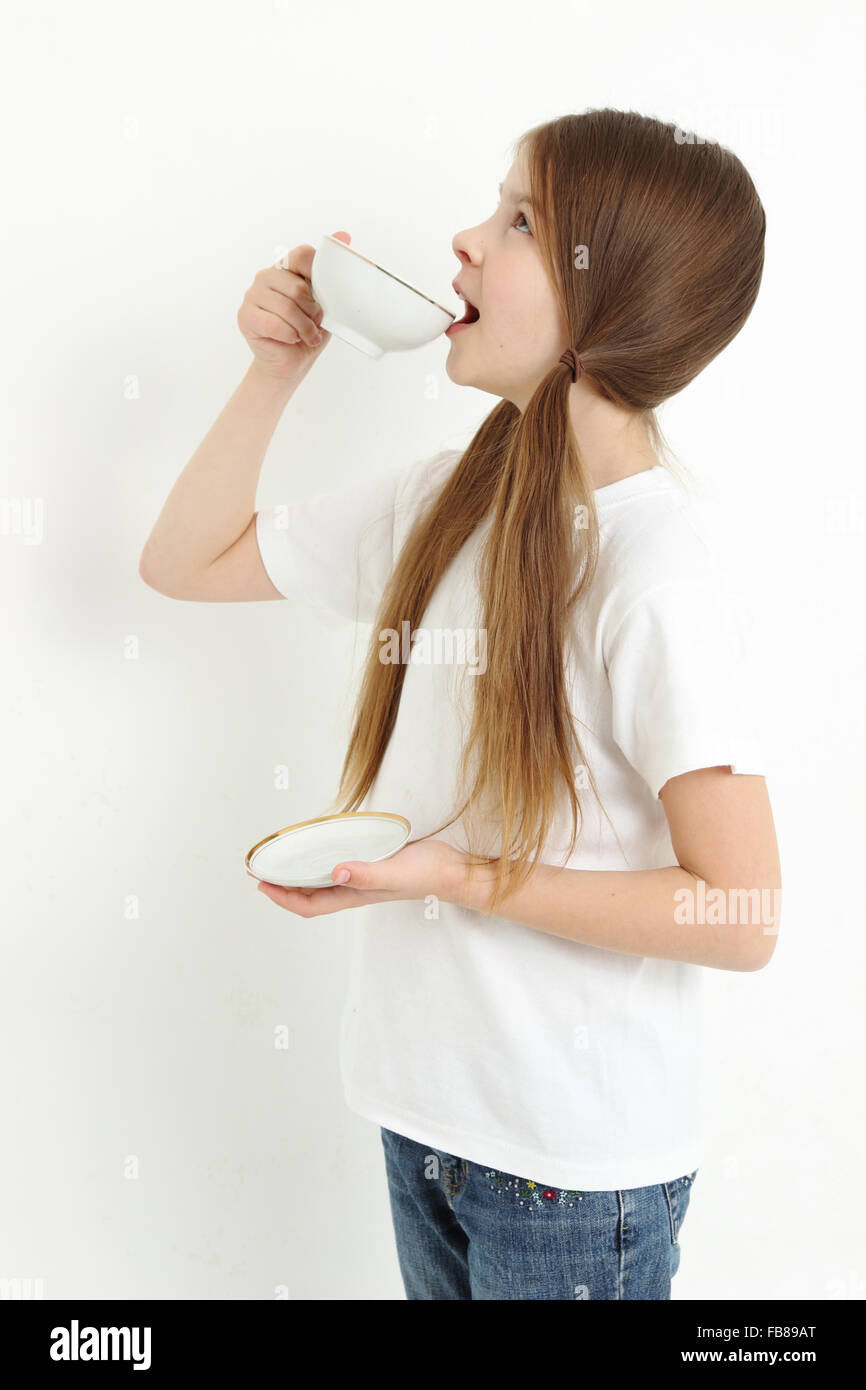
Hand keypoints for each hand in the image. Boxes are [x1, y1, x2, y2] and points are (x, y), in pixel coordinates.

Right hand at [237, 232, 350, 376]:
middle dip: (312, 312)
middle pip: (298, 287)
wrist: (291, 363)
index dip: (317, 277)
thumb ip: (331, 271)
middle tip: (314, 324)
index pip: (302, 255)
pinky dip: (289, 336)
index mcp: (286, 267)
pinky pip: (274, 324)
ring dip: (303, 328)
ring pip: (287, 307)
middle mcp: (266, 276)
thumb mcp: (326, 301)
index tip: (322, 297)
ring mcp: (252, 294)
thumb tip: (344, 234)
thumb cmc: (308, 331)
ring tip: (305, 335)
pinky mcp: (245, 315)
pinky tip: (290, 339)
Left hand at [248, 837, 469, 916]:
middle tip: (260, 870)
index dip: (282, 897)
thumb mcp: (394, 872)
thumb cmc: (428, 874)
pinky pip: (337, 867)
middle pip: (309, 895)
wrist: (455, 871)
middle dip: (282, 886)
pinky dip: (320, 861)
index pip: (309, 904)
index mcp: (355, 895)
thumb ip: (366, 874)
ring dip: (298, 875)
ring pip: (322, 882)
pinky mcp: (373, 863)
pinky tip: (318, 848)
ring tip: (281, 861)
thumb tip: (335, 873)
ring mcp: (364, 878)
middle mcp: (355, 889)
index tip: (261, 884)